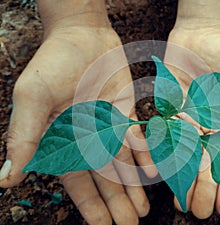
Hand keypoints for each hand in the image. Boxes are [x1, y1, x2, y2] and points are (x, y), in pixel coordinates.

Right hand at [0, 2, 155, 223]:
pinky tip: (153, 173)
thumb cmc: (53, 63)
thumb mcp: (33, 97)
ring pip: (122, 164)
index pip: (76, 181)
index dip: (89, 205)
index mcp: (62, 141)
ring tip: (143, 210)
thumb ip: (24, 136)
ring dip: (132, 187)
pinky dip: (145, 156)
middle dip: (115, 203)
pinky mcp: (125, 113)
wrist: (82, 35)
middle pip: (103, 179)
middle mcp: (87, 138)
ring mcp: (108, 127)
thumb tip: (6, 179)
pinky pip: (137, 140)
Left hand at [165, 0, 219, 218]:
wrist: (205, 33)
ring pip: (184, 158)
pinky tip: (162, 174)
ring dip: (184, 181)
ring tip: (182, 205)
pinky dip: (163, 154)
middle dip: (204, 191)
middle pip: (206, 166)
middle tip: (202, 213)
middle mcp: (209, 128)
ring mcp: (187, 120)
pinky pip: (164, 136)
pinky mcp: (168, 110)